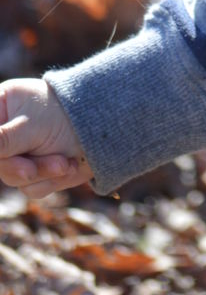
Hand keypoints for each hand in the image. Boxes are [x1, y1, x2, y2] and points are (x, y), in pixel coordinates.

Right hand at [0, 78, 94, 198]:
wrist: (106, 128)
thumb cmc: (68, 115)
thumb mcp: (30, 126)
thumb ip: (1, 140)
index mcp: (2, 106)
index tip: (4, 153)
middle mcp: (8, 130)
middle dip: (17, 168)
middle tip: (30, 169)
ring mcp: (21, 151)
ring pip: (13, 178)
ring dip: (40, 174)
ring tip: (63, 161)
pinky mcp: (37, 170)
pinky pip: (31, 188)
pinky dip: (50, 181)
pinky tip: (67, 165)